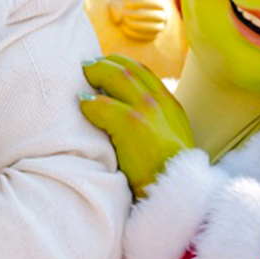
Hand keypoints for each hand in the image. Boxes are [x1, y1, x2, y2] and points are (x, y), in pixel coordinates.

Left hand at [81, 54, 194, 197]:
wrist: (177, 194)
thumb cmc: (166, 174)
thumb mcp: (168, 140)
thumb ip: (153, 122)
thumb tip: (125, 112)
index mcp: (170, 106)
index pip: (143, 72)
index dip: (122, 64)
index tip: (106, 64)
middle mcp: (161, 103)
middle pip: (129, 69)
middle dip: (106, 64)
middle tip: (87, 67)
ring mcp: (148, 111)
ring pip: (117, 77)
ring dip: (97, 74)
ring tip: (82, 78)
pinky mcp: (132, 124)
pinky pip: (102, 104)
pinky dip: (90, 103)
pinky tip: (83, 105)